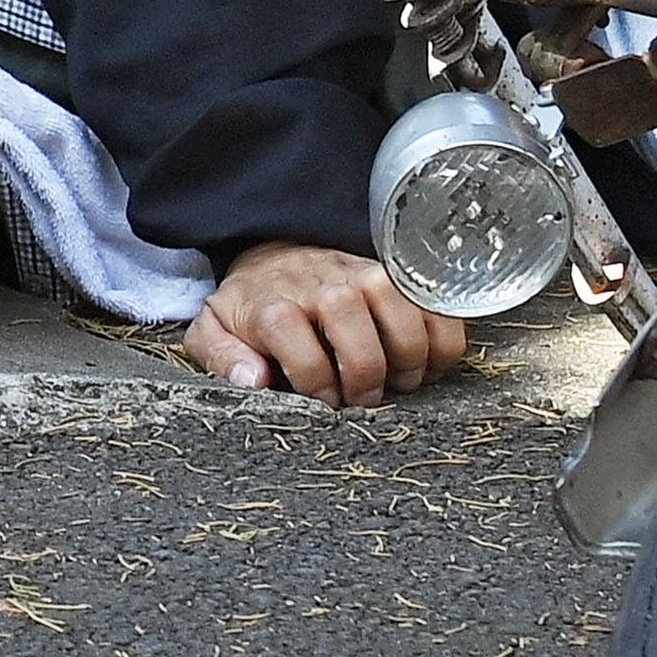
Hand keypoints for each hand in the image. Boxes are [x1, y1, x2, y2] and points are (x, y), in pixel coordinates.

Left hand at [184, 241, 464, 406]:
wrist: (276, 256)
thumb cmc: (251, 306)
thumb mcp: (214, 330)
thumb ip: (220, 357)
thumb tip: (252, 379)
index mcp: (274, 305)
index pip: (302, 349)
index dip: (318, 385)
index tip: (323, 401)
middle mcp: (322, 286)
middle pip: (355, 330)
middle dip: (365, 376)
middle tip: (364, 398)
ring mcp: (363, 275)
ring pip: (400, 312)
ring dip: (408, 357)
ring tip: (399, 381)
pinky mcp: (396, 274)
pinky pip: (434, 306)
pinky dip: (442, 340)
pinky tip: (427, 363)